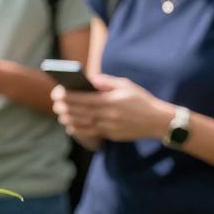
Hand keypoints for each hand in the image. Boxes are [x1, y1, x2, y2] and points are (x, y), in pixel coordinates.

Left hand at [53, 74, 173, 142]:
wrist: (159, 121)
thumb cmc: (141, 100)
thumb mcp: (125, 85)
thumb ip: (105, 81)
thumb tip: (88, 78)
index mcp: (111, 100)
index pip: (83, 99)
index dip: (67, 96)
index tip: (57, 93)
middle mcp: (109, 115)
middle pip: (80, 112)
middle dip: (65, 108)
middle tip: (55, 104)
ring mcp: (110, 127)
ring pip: (83, 124)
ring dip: (69, 119)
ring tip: (60, 114)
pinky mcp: (112, 135)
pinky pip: (91, 133)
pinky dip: (79, 129)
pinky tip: (72, 125)